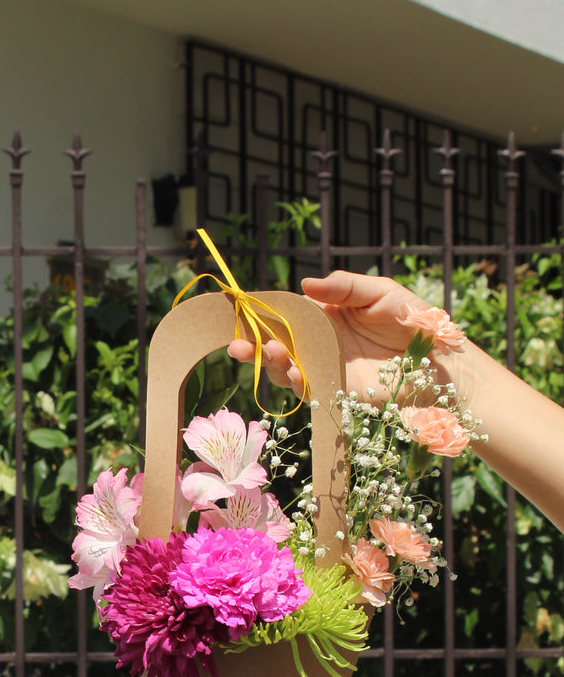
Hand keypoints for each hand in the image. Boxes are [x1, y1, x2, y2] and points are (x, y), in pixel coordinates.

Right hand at [227, 271, 421, 398]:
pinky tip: (290, 370)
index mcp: (326, 315)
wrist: (440, 361)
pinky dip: (293, 381)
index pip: (287, 313)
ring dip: (269, 362)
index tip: (241, 311)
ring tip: (268, 351)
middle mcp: (320, 342)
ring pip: (284, 368)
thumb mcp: (380, 292)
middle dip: (253, 344)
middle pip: (276, 343)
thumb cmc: (414, 321)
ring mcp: (325, 367)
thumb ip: (344, 287)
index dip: (263, 313)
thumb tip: (305, 285)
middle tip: (237, 343)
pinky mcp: (335, 391)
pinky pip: (307, 388)